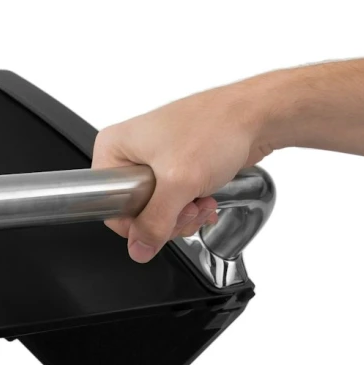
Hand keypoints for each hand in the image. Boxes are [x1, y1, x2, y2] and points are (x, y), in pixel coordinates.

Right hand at [93, 77, 277, 262]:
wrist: (254, 116)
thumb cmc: (215, 127)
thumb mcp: (177, 182)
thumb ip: (154, 222)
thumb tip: (139, 248)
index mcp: (114, 148)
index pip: (109, 206)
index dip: (137, 223)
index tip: (161, 219)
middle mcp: (130, 154)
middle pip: (136, 212)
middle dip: (167, 218)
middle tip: (186, 206)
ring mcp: (154, 161)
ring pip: (158, 211)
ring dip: (184, 214)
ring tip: (201, 199)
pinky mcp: (175, 168)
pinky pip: (175, 202)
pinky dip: (192, 206)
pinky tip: (206, 197)